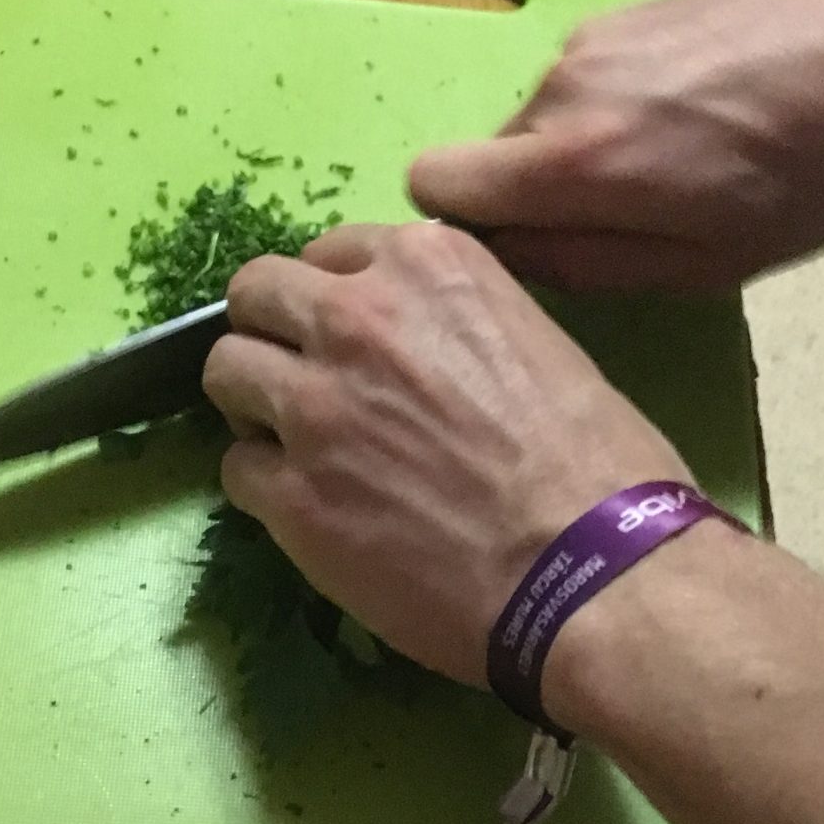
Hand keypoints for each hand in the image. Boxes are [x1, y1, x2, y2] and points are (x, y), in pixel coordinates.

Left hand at [201, 223, 690, 684]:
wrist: (592, 572)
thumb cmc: (599, 462)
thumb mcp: (535, 339)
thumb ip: (451, 321)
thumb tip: (416, 347)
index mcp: (427, 266)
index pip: (332, 252)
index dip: (337, 298)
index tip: (353, 338)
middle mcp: (355, 316)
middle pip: (257, 292)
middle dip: (272, 331)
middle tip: (303, 379)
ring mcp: (313, 405)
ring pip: (225, 371)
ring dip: (254, 403)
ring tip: (293, 444)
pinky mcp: (290, 494)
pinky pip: (236, 468)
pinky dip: (265, 486)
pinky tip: (311, 510)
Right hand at [409, 0, 823, 290]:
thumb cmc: (818, 162)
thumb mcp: (716, 258)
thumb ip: (598, 265)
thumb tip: (520, 260)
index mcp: (573, 161)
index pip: (435, 185)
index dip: (469, 225)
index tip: (530, 247)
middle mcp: (558, 90)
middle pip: (491, 157)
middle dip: (538, 196)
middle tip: (634, 218)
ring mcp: (588, 40)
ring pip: (543, 118)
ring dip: (587, 150)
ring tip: (684, 163)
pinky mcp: (624, 10)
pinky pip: (586, 80)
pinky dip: (619, 107)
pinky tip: (701, 114)